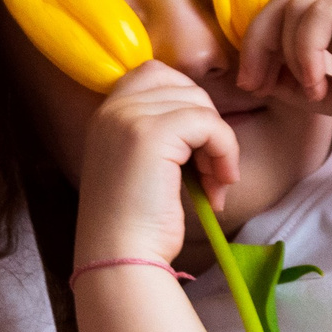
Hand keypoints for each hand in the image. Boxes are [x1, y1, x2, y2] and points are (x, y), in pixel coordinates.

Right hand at [74, 62, 240, 268]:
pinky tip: (218, 185)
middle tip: (211, 173)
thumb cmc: (136, 223)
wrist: (120, 258)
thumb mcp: (140, 165)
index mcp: (106, 113)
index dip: (187, 103)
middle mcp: (113, 108)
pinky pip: (209, 124)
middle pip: (184, 86)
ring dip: (219, 143)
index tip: (195, 148)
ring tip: (214, 183)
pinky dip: (225, 151)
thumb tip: (204, 119)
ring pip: (200, 105)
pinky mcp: (151, 133)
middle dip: (208, 126)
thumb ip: (158, 133)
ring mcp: (129, 117)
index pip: (156, 74)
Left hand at [236, 0, 331, 145]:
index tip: (252, 84)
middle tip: (256, 83)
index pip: (280, 10)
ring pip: (295, 4)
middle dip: (257, 43)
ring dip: (286, 52)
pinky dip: (306, 50)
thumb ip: (297, 84)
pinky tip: (318, 82)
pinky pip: (319, 14)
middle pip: (280, 0)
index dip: (255, 44)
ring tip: (309, 90)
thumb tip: (257, 78)